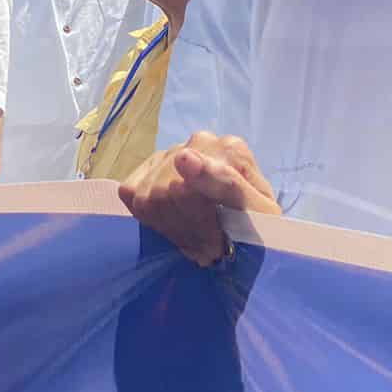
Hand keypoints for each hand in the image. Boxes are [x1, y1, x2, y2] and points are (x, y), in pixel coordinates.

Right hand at [116, 131, 280, 266]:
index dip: (201, 225)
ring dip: (172, 229)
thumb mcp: (260, 214)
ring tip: (196, 242)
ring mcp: (170, 152)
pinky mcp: (147, 167)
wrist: (251, 226)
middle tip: (208, 250)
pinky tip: (174, 225)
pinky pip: (130, 193)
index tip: (213, 248)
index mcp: (229, 149)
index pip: (192, 187)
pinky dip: (149, 218)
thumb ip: (228, 185)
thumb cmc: (259, 224)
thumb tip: (183, 157)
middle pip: (169, 193)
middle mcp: (198, 141)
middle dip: (188, 230)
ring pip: (150, 197)